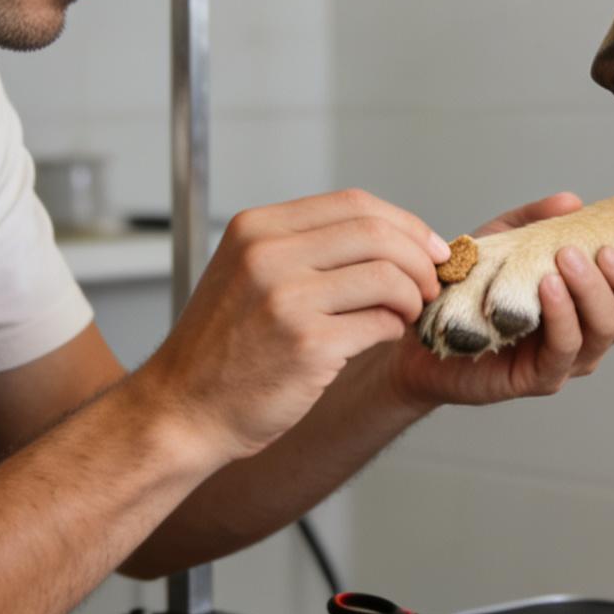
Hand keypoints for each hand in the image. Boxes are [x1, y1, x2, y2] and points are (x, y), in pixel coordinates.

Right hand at [139, 189, 448, 461]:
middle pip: (377, 233)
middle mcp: (268, 256)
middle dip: (419, 258)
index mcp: (256, 229)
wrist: (181, 411)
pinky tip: (383, 336)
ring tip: (408, 313)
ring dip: (413, 296)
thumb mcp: (247, 273)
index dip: (404, 222)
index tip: (428, 246)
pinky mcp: (308, 346)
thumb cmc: (222, 349)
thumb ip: (305, 247)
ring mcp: (286, 300)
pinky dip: (394, 329)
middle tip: (432, 282)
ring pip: (387, 277)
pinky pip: (380, 323)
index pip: (354, 203)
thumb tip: (390, 236)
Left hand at [382, 192, 613, 407]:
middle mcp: (587, 336)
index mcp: (589, 306)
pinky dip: (561, 315)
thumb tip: (572, 201)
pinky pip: (564, 349)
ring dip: (589, 290)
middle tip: (593, 249)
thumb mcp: (503, 243)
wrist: (426, 328)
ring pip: (602, 331)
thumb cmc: (471, 288)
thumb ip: (535, 221)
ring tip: (565, 259)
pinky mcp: (540, 378)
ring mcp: (567, 360)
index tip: (613, 243)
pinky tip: (545, 287)